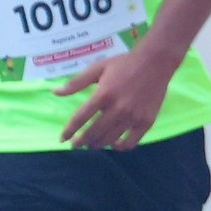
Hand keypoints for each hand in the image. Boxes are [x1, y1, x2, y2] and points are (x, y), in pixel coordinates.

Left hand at [56, 39, 180, 148]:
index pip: (80, 118)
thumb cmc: (124, 64)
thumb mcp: (98, 68)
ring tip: (92, 144)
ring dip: (98, 144)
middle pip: (94, 133)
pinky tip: (115, 144)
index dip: (69, 130)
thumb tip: (55, 92)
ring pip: (110, 140)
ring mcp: (133, 116)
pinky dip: (120, 147)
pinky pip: (131, 143)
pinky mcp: (146, 122)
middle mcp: (118, 108)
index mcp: (103, 94)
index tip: (63, 139)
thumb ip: (76, 82)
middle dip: (81, 141)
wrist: (155, 62)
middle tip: (76, 144)